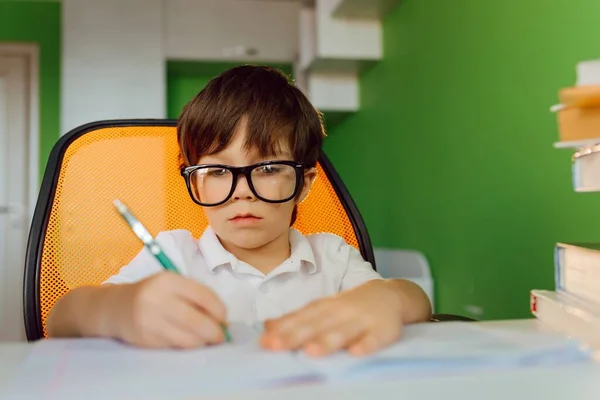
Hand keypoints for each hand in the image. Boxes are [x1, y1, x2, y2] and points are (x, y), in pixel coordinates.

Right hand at [111, 272, 227, 348]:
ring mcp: (150, 320)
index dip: (219, 310)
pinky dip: (187, 346)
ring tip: (207, 340)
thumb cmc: (152, 294)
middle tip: (220, 336)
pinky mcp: (145, 338)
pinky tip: (190, 343)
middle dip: (214, 331)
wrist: (116, 307)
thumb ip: (195, 296)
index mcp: (169, 280)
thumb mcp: (172, 285)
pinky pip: (175, 346)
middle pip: (196, 320)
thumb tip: (221, 318)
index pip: (203, 296)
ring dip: (203, 342)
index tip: (224, 319)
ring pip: (187, 338)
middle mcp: (158, 299)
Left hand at [260, 280, 403, 356]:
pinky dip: (366, 345)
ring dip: (327, 341)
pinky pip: (374, 339)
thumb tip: (266, 328)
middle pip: (316, 325)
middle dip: (295, 336)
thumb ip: (297, 319)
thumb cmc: (349, 307)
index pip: (300, 318)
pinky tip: (356, 353)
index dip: (282, 330)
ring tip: (311, 352)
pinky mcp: (383, 329)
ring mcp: (362, 320)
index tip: (265, 342)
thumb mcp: (322, 308)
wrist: (390, 294)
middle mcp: (340, 312)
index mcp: (323, 308)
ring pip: (343, 331)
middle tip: (276, 346)